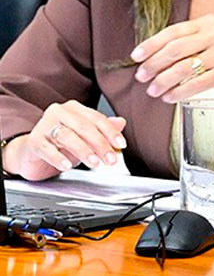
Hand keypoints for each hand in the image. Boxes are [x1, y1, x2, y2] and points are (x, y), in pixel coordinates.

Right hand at [3, 101, 126, 180]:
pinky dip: (58, 158)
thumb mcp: (85, 138)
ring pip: (67, 136)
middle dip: (100, 144)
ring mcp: (44, 126)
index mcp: (74, 109)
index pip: (96, 118)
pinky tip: (67, 166)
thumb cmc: (60, 145)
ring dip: (83, 151)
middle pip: (84, 127)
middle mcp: (59, 113)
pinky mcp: (33, 141)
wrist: (30, 155)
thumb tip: (121, 122)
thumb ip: (102, 129)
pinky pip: (47, 149)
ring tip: (94, 163)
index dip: (111, 132)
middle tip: (110, 159)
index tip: (121, 144)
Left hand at [130, 14, 213, 116]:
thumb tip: (158, 53)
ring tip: (153, 90)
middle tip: (141, 76)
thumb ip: (194, 40)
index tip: (137, 56)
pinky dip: (179, 92)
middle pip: (174, 49)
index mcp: (211, 22)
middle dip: (153, 64)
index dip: (151, 44)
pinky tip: (170, 97)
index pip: (173, 31)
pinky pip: (195, 84)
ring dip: (162, 81)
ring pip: (182, 68)